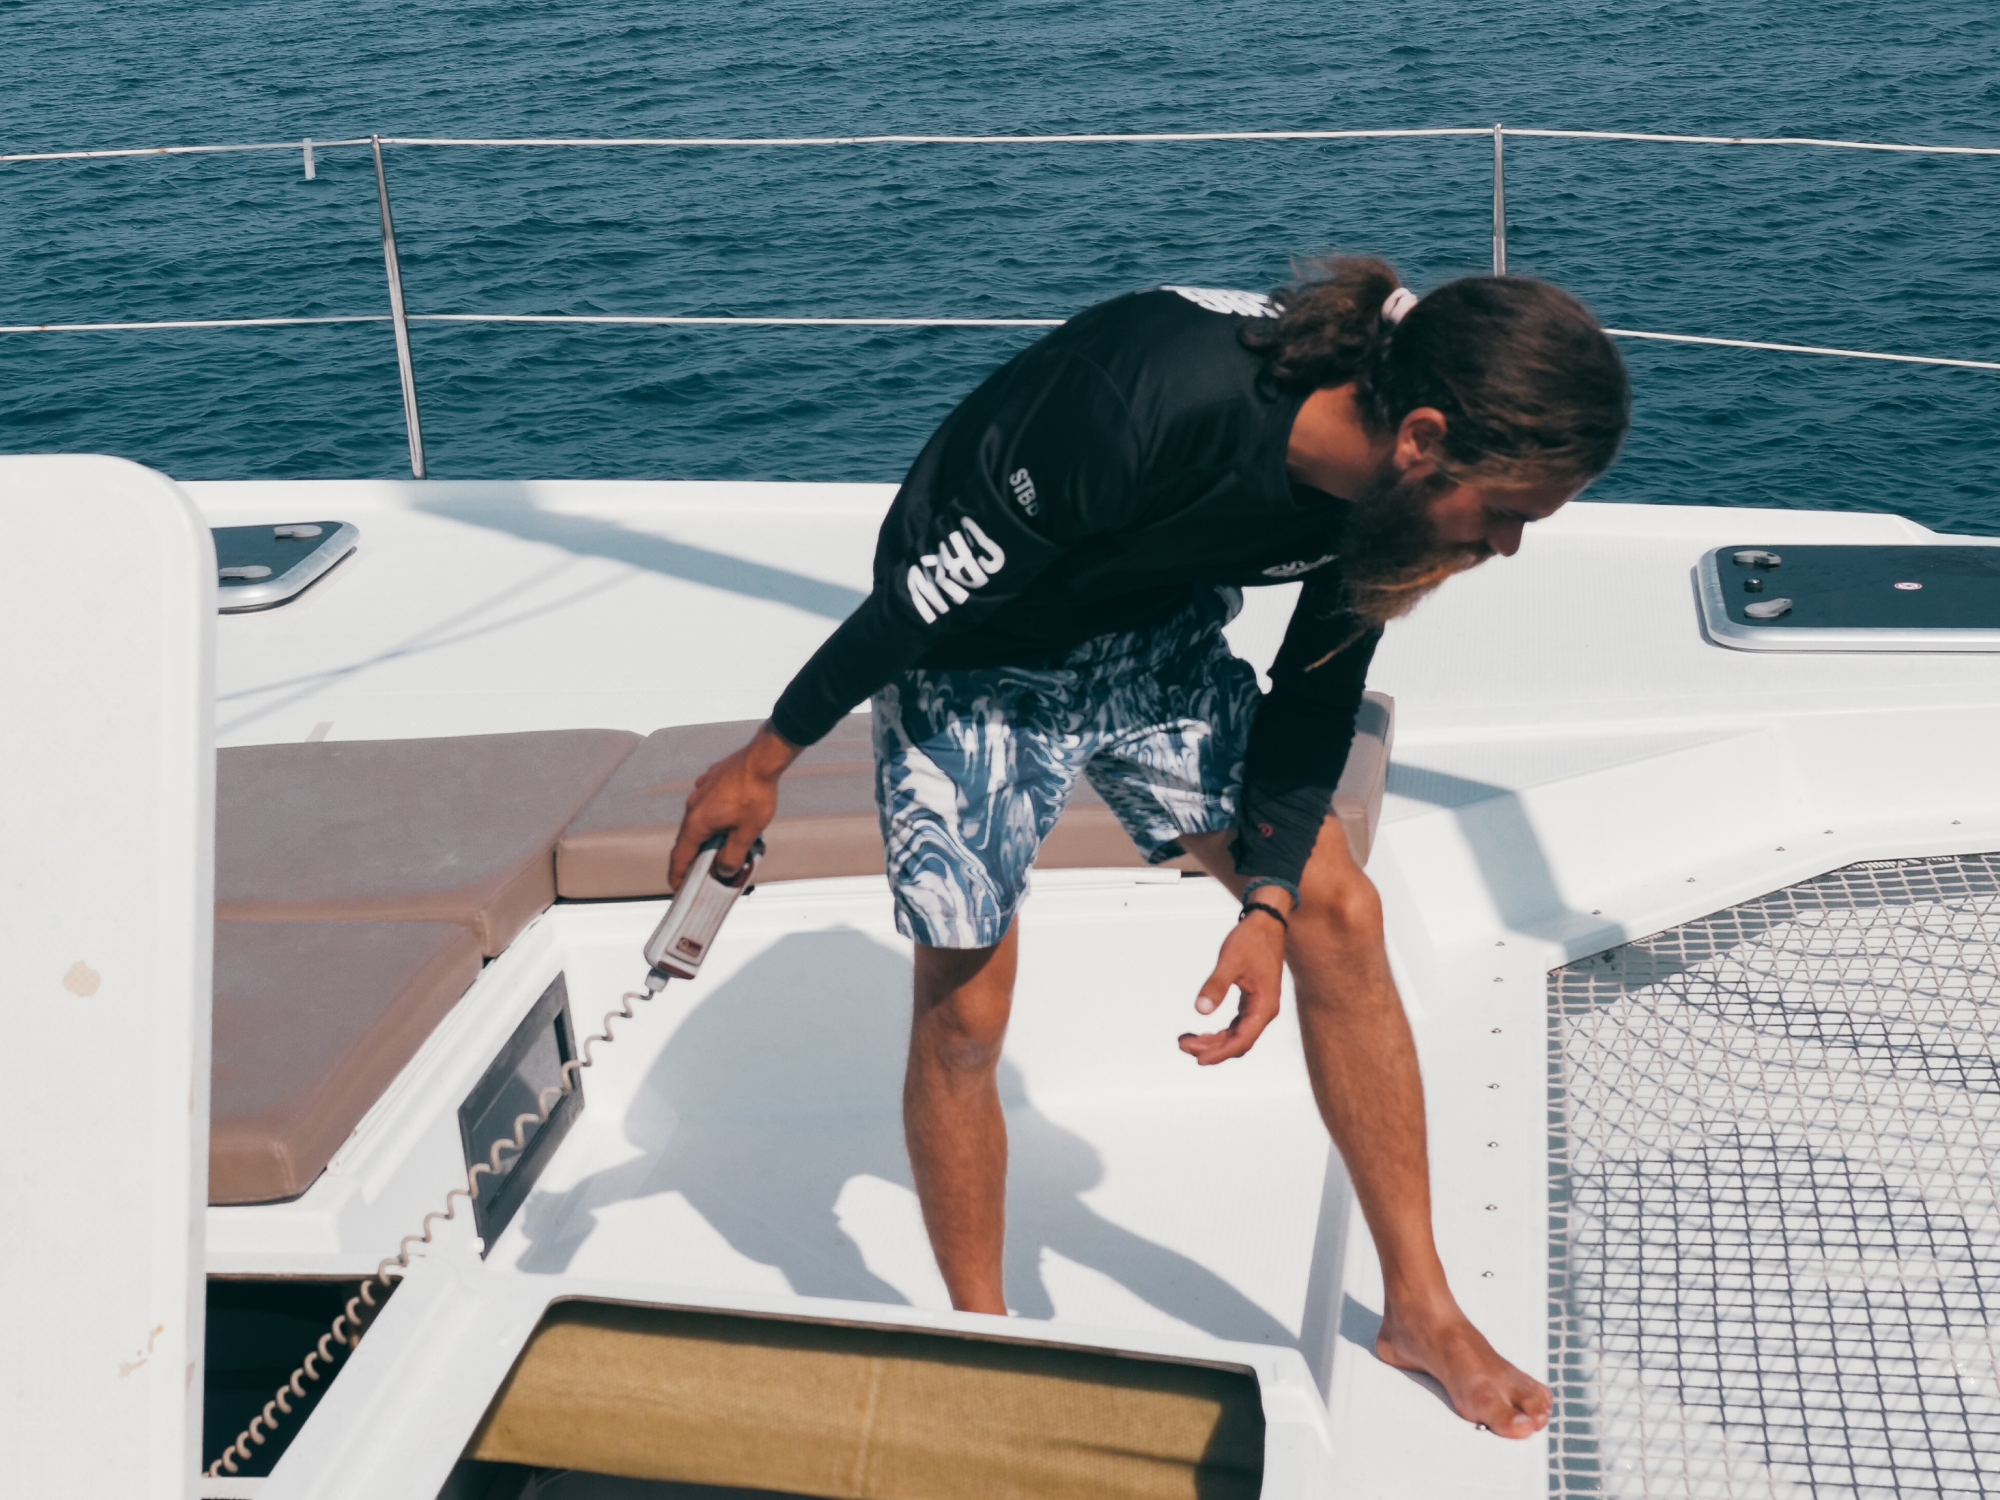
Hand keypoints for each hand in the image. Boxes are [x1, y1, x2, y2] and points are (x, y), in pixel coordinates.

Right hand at [665, 722, 801, 888]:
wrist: (761, 759)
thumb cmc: (755, 794)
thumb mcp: (748, 833)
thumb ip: (733, 856)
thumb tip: (723, 871)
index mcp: (697, 822)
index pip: (680, 856)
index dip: (677, 874)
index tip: (676, 887)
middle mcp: (693, 806)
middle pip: (687, 839)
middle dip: (694, 857)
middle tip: (701, 872)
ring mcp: (700, 791)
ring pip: (698, 820)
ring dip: (705, 835)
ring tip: (720, 846)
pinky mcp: (710, 781)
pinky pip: (706, 804)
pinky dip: (713, 817)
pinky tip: (729, 818)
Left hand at [1179, 897, 1290, 1065]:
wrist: (1266, 924)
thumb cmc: (1251, 940)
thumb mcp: (1230, 961)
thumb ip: (1216, 985)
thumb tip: (1202, 1009)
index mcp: (1264, 1006)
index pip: (1242, 1040)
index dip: (1220, 1053)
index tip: (1198, 1059)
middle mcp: (1264, 1011)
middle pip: (1238, 1042)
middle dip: (1211, 1048)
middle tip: (1183, 1044)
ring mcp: (1259, 1007)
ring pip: (1236, 1036)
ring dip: (1213, 1042)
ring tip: (1186, 1041)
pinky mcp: (1252, 1002)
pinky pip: (1236, 1026)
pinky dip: (1218, 1033)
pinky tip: (1201, 1034)